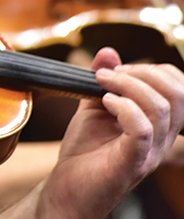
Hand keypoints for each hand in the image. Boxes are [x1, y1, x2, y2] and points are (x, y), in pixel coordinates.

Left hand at [36, 47, 183, 218]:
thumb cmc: (84, 151)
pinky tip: (105, 103)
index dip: (153, 69)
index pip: (179, 87)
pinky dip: (123, 107)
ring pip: (161, 108)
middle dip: (142, 72)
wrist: (68, 188)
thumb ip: (103, 80)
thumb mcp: (93, 107)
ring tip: (101, 85)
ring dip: (127, 86)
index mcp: (159, 124)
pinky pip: (143, 129)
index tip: (118, 69)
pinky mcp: (132, 162)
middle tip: (110, 75)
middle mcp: (162, 139)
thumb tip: (109, 51)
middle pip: (177, 93)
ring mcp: (150, 152)